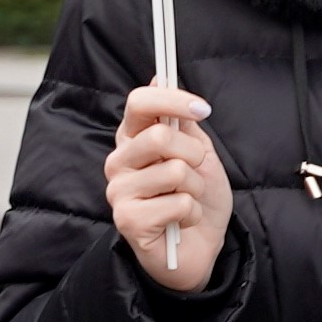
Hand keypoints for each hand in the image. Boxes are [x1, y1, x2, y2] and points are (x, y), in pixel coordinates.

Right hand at [109, 81, 231, 295]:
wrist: (199, 248)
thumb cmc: (196, 199)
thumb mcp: (197, 152)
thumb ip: (180, 120)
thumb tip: (160, 73)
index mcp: (132, 140)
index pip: (139, 103)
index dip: (172, 100)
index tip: (202, 109)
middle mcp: (119, 163)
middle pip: (158, 137)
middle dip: (193, 154)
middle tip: (195, 171)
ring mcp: (119, 192)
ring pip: (174, 171)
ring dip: (195, 188)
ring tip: (188, 200)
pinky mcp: (128, 221)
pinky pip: (178, 203)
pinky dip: (192, 212)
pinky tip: (181, 222)